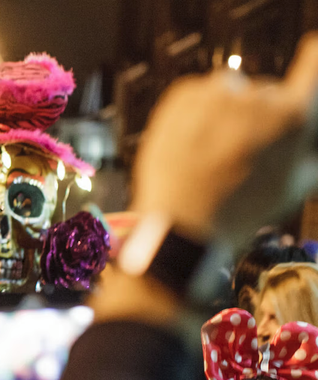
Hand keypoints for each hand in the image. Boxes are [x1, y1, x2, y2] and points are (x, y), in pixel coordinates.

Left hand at [132, 33, 317, 238]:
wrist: (181, 224)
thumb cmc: (242, 211)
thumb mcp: (295, 185)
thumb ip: (309, 151)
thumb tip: (307, 137)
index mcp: (293, 117)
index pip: (313, 69)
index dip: (313, 59)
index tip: (312, 49)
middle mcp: (258, 98)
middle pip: (266, 94)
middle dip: (259, 115)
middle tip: (242, 152)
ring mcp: (217, 95)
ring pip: (231, 91)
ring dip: (227, 111)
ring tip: (213, 150)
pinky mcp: (184, 96)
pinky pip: (198, 94)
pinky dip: (197, 111)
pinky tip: (193, 143)